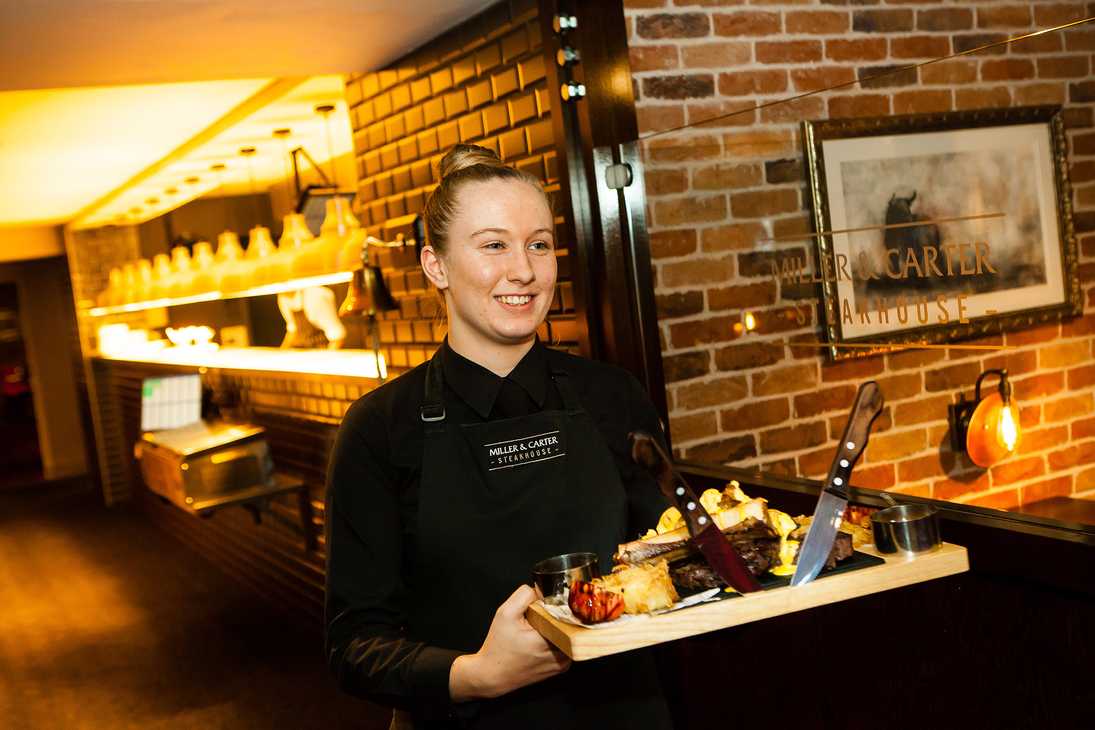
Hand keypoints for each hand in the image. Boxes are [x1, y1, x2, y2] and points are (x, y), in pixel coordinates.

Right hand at [449, 584, 570, 700]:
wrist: (492, 675)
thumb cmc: (497, 646)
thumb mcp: (506, 613)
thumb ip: (524, 595)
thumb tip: (542, 590)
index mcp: (549, 640)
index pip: (567, 612)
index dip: (556, 604)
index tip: (543, 606)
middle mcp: (561, 654)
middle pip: (569, 623)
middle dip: (556, 616)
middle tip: (538, 618)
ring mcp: (563, 663)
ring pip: (569, 634)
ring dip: (558, 628)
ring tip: (538, 630)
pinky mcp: (561, 668)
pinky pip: (566, 645)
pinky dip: (557, 640)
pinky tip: (541, 640)